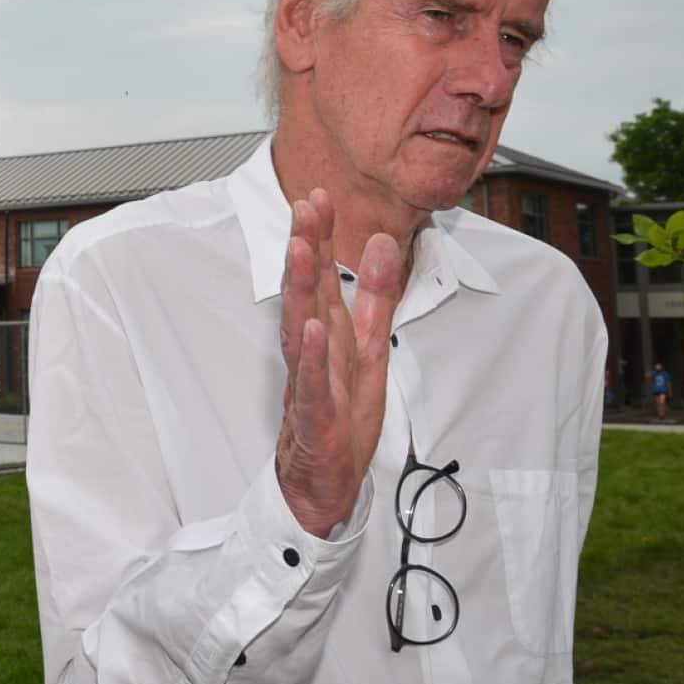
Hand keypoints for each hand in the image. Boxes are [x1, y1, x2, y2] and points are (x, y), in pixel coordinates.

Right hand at [273, 189, 403, 538]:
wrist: (323, 487)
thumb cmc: (340, 420)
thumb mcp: (371, 350)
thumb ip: (378, 298)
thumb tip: (383, 244)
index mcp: (330, 336)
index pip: (324, 279)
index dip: (321, 238)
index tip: (316, 197)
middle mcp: (315, 354)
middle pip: (308, 294)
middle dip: (306, 249)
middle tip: (303, 207)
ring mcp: (310, 383)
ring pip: (301, 329)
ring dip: (300, 290)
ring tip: (301, 251)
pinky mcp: (314, 417)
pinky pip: (309, 383)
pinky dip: (309, 356)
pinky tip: (310, 329)